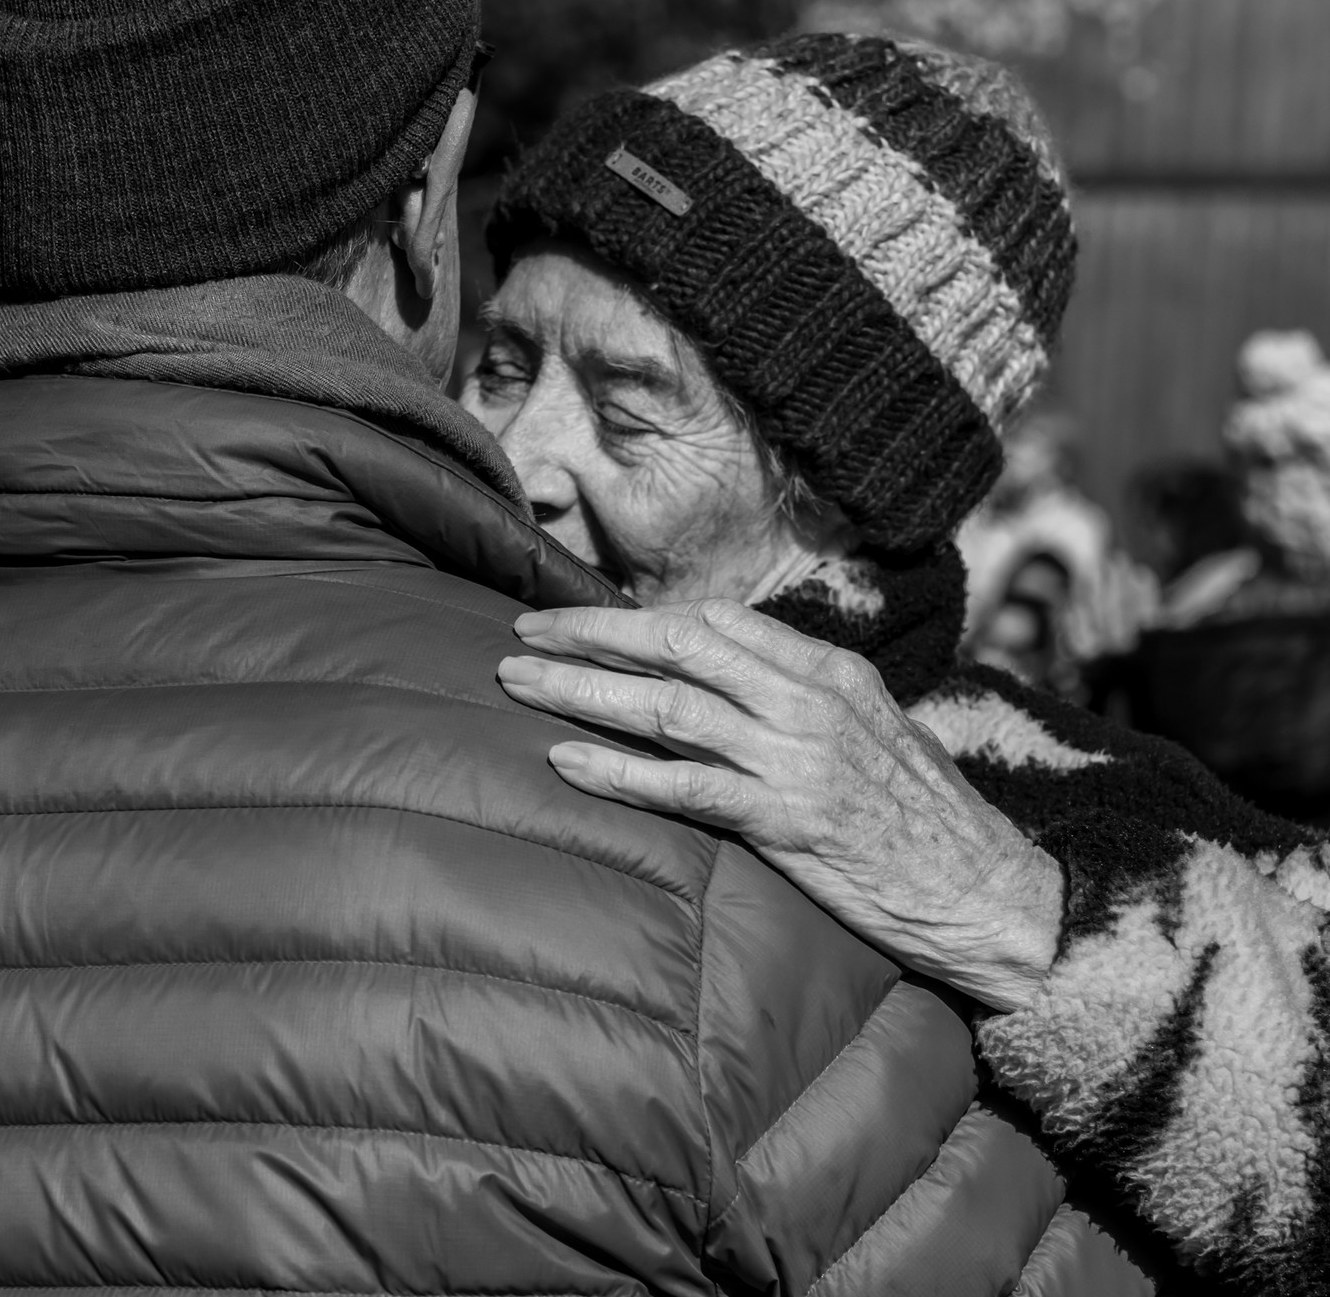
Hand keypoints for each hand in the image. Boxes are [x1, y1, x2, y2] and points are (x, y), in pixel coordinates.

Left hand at [498, 599, 1062, 1012]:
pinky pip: (684, 787)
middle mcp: (807, 699)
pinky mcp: (786, 821)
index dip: (638, 616)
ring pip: (667, 707)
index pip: (714, 620)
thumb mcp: (870, 726)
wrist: (985, 889)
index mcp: (828, 669)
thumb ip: (797, 696)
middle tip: (525, 638)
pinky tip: (566, 762)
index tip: (581, 620)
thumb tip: (718, 680)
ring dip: (584, 692)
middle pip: (677, 645)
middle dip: (591, 635)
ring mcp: (795, 757)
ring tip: (520, 686)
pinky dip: (619, 772)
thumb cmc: (921, 812)